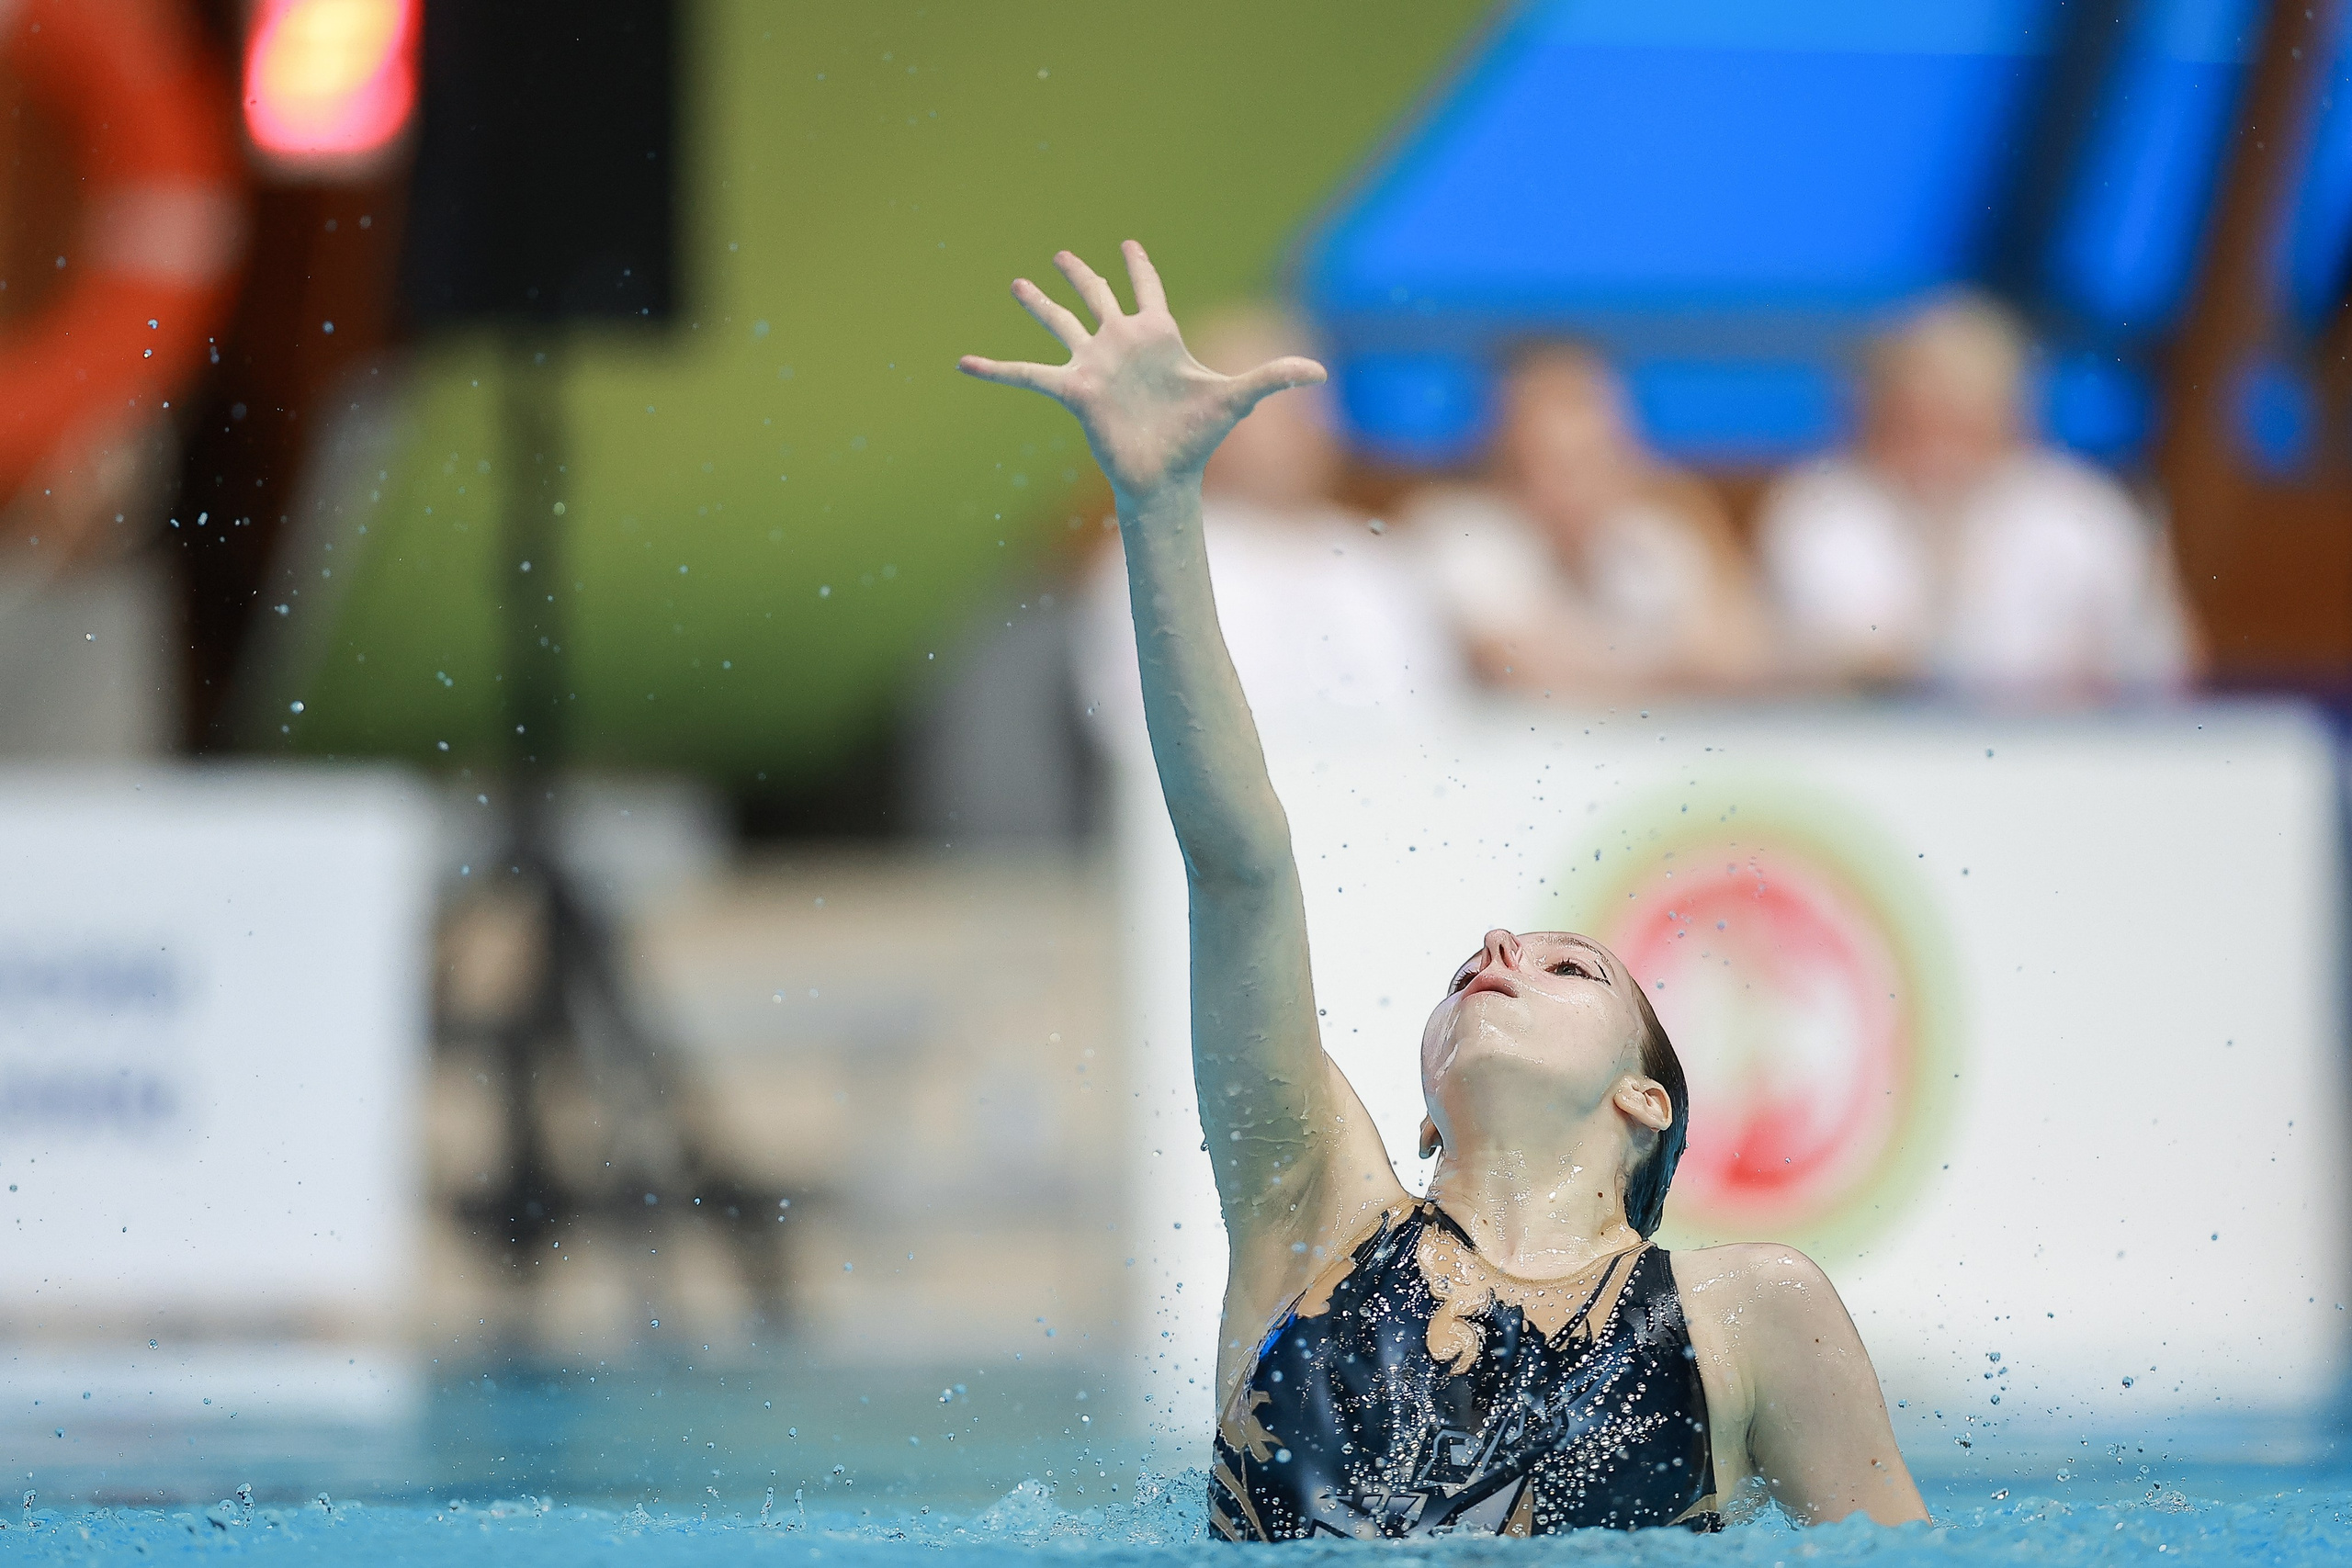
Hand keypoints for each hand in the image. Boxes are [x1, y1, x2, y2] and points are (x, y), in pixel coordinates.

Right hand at [959, 241, 1325, 502]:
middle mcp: (1120, 345)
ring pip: (1060, 324)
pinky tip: (963, 362)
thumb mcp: (1238, 398)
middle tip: (1062, 255)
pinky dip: (995, 370)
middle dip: (1081, 276)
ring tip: (1016, 282)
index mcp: (1157, 337)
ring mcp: (1093, 365)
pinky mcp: (1072, 390)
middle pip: (1095, 298)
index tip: (1128, 246)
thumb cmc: (1199, 438)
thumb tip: (1323, 371)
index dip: (1138, 269)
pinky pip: (1026, 375)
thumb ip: (1274, 376)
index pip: (1148, 292)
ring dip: (1039, 304)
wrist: (1166, 477)